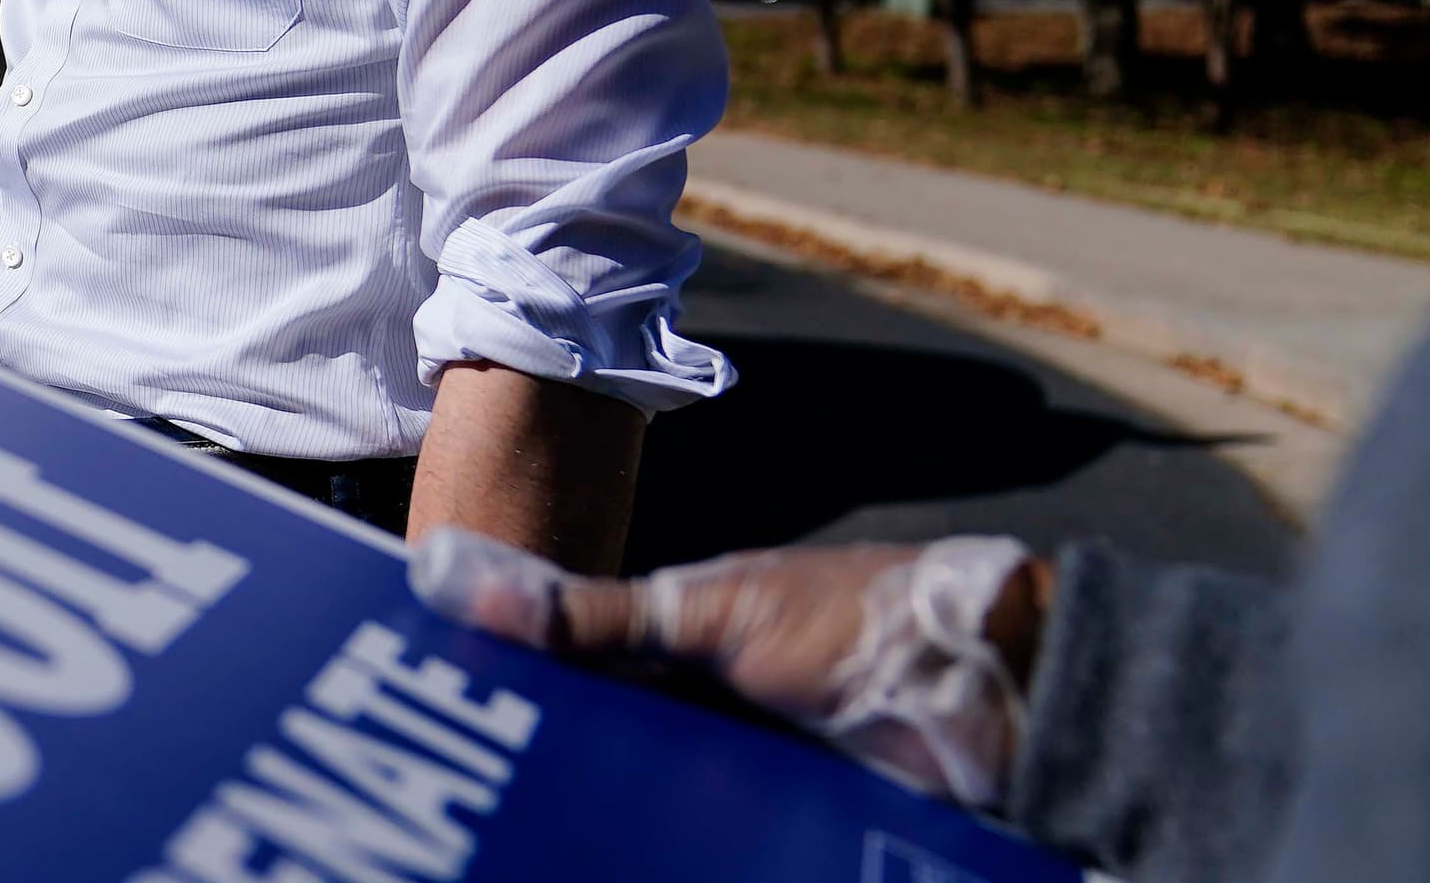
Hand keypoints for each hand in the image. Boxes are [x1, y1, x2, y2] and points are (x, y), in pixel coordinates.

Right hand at [409, 528, 1049, 808]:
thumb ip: (593, 616)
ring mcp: (746, 780)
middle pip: (604, 756)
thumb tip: (454, 576)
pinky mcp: (789, 831)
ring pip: (653, 814)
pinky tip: (620, 862)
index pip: (567, 679)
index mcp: (676, 647)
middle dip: (553, 778)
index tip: (431, 724)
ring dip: (615, 827)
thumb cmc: (857, 623)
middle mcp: (702, 714)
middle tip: (478, 812)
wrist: (997, 689)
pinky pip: (715, 852)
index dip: (505, 699)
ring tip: (530, 845)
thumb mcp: (711, 614)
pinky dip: (678, 855)